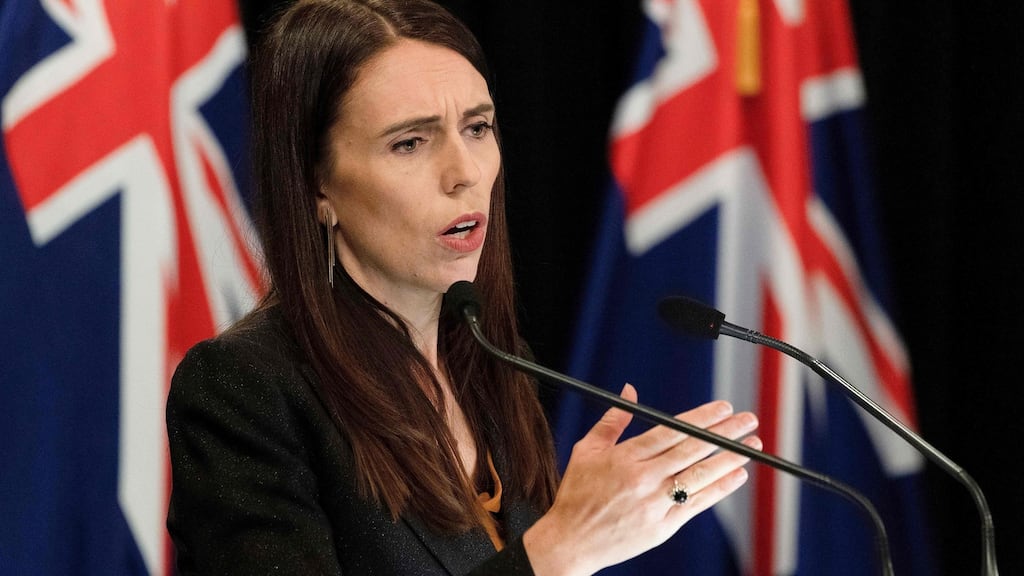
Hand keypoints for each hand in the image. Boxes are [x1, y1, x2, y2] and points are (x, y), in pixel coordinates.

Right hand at [523, 384, 760, 575]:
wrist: (572, 542)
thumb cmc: (577, 495)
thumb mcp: (586, 451)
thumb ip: (612, 421)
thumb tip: (630, 390)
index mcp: (624, 457)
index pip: (671, 431)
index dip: (701, 418)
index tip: (723, 407)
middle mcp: (643, 479)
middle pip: (692, 450)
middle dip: (724, 433)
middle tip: (747, 420)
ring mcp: (655, 504)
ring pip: (700, 477)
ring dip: (730, 459)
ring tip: (752, 446)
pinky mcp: (663, 526)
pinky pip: (697, 504)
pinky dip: (719, 489)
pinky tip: (736, 475)